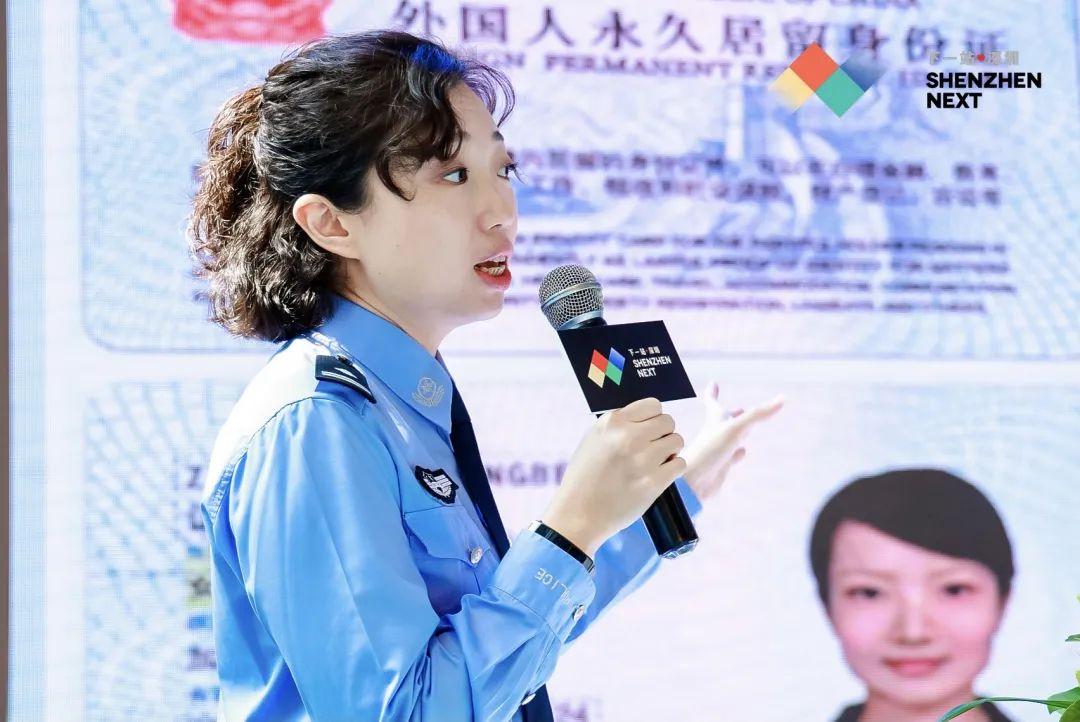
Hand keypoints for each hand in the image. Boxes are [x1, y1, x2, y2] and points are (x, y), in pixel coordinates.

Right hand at [543, 397, 685, 556]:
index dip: (653, 417)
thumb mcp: (594, 439)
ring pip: (677, 441)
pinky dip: (673, 469)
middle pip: (668, 422)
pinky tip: (659, 475)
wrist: (578, 514)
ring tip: (655, 462)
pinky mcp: (653, 482)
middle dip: (664, 434)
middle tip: (653, 448)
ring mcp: (642, 460)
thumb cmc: (585, 477)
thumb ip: (619, 425)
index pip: (653, 404)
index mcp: (612, 422)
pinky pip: (679, 464)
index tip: (648, 429)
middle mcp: (628, 437)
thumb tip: (648, 417)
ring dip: (670, 451)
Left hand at [681, 382, 783, 503]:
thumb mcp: (737, 428)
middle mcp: (716, 433)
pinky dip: (738, 453)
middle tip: (739, 408)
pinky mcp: (723, 466)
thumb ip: (759, 414)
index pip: (713, 402)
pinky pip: (732, 457)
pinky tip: (742, 452)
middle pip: (724, 419)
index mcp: (715, 420)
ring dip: (737, 432)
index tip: (713, 384)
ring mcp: (719, 450)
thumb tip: (782, 398)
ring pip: (730, 438)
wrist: (695, 482)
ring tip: (746, 430)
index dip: (713, 392)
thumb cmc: (710, 450)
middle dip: (732, 413)